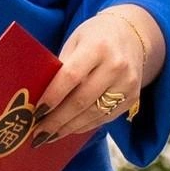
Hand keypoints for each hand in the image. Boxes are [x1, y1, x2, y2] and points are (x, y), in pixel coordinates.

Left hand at [32, 5, 158, 142]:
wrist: (132, 34)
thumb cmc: (95, 37)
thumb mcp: (75, 42)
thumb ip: (61, 67)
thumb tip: (39, 98)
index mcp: (97, 47)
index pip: (71, 76)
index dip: (53, 97)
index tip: (36, 113)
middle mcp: (116, 65)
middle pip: (81, 100)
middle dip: (57, 120)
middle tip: (38, 133)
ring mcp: (127, 83)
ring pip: (93, 113)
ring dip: (69, 128)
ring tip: (50, 135)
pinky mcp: (133, 97)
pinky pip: (105, 117)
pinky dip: (85, 125)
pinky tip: (70, 129)